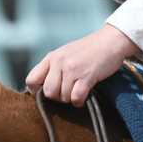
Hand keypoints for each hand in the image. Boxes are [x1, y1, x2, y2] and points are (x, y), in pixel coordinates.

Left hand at [25, 25, 140, 106]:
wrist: (111, 40)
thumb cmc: (89, 49)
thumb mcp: (66, 53)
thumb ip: (53, 67)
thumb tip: (42, 89)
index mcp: (52, 57)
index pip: (31, 80)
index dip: (37, 91)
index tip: (49, 92)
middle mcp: (59, 62)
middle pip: (48, 93)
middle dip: (58, 97)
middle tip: (69, 91)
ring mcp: (72, 69)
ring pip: (63, 97)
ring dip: (71, 98)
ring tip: (80, 89)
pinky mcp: (86, 76)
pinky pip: (76, 98)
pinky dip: (80, 101)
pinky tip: (86, 94)